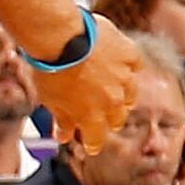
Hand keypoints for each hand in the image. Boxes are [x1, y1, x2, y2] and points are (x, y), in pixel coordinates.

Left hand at [32, 15, 142, 151]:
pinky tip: (124, 66)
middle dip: (109, 120)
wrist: (60, 38)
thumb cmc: (51, 70)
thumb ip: (61, 119)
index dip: (93, 143)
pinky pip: (135, 65)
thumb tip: (63, 136)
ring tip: (115, 94)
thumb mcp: (50, 100)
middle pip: (118, 118)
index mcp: (91, 115)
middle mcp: (113, 100)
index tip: (91, 145)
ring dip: (123, 97)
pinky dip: (130, 67)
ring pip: (131, 94)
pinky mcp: (129, 55)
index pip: (97, 138)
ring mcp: (124, 78)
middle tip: (101, 118)